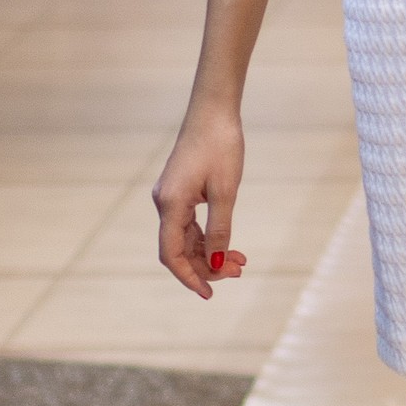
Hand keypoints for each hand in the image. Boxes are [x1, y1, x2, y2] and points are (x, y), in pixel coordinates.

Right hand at [154, 105, 247, 298]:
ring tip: (240, 262)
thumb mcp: (226, 192)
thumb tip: (215, 264)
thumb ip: (220, 231)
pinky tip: (229, 246)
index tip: (209, 294)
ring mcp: (171, 197)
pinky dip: (208, 238)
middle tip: (239, 271)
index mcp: (170, 204)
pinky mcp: (180, 191)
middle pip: (179, 250)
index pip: (172, 255)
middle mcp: (164, 203)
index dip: (188, 277)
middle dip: (206, 266)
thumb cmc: (221, 146)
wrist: (214, 111)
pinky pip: (190, 224)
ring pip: (187, 239)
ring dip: (210, 254)